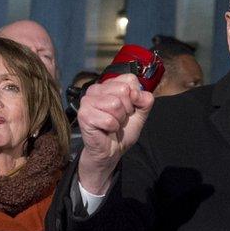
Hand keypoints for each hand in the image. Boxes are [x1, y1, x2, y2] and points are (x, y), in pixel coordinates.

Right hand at [77, 74, 154, 193]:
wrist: (111, 150)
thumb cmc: (121, 131)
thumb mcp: (140, 113)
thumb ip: (145, 100)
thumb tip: (135, 93)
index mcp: (108, 85)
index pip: (129, 79)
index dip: (134, 97)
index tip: (127, 109)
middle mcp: (96, 89)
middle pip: (123, 90)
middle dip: (126, 109)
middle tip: (119, 118)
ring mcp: (87, 101)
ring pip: (115, 104)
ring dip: (118, 119)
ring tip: (112, 124)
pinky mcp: (84, 115)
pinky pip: (108, 119)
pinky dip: (112, 128)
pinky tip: (106, 129)